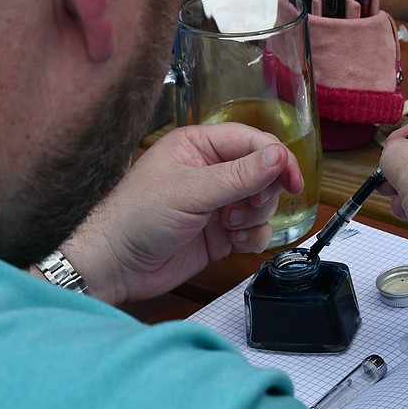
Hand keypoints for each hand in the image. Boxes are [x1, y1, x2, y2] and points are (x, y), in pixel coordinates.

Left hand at [61, 123, 302, 305]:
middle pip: (263, 173)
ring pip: (263, 203)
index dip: (276, 159)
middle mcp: (210, 171)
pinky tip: (233, 242)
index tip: (292, 181)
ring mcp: (217, 203)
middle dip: (262, 193)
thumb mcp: (191, 191)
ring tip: (229, 227)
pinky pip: (255, 230)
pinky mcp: (221, 233)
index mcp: (198, 145)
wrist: (115, 267)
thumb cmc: (135, 219)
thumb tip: (279, 155)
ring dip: (255, 218)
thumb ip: (240, 175)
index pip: (252, 141)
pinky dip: (252, 238)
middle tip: (246, 208)